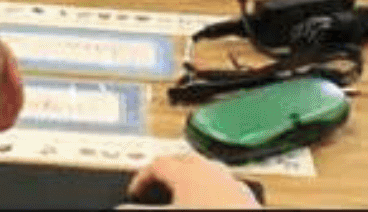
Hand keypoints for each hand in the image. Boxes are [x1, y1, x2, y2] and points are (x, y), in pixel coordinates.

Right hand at [122, 153, 258, 208]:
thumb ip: (141, 207)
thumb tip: (121, 206)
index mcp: (188, 170)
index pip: (156, 164)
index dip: (141, 177)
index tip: (135, 191)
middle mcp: (211, 170)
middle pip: (182, 162)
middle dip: (168, 175)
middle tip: (155, 190)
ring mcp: (231, 181)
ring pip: (207, 173)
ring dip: (192, 183)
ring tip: (181, 199)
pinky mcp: (246, 196)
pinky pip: (225, 188)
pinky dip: (213, 194)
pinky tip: (211, 205)